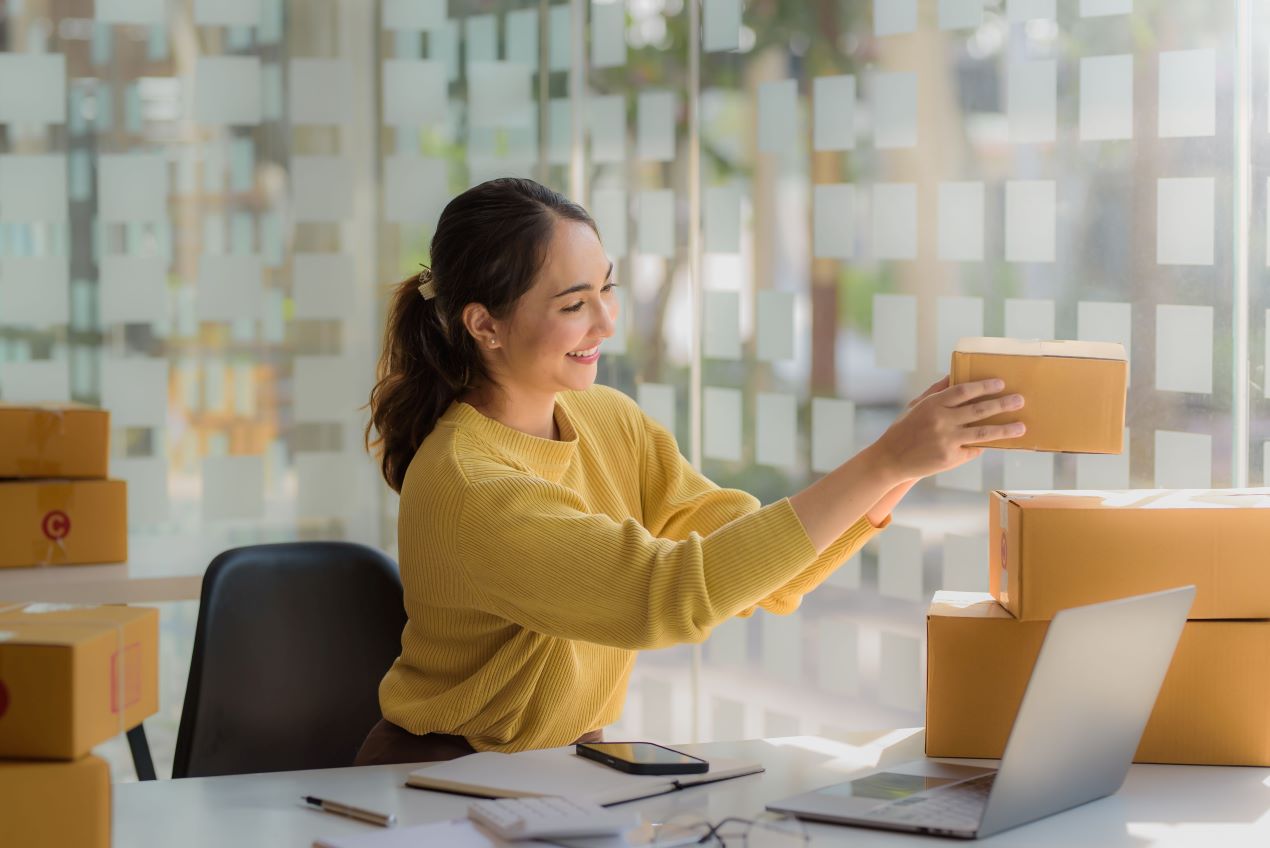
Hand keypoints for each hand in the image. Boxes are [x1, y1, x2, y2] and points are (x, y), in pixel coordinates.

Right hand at [865, 377, 1025, 481]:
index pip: (963, 391)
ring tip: (1021, 427)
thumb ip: (936, 391)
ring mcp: (947, 441)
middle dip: (1002, 404)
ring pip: (983, 433)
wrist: (891, 459)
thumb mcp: (916, 406)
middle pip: (979, 410)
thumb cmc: (904, 429)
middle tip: (1019, 400)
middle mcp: (941, 421)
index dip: (983, 386)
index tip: (1000, 383)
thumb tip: (955, 375)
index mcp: (932, 405)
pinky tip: (997, 443)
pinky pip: (973, 450)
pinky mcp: (950, 458)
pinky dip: (984, 446)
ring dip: (1005, 429)